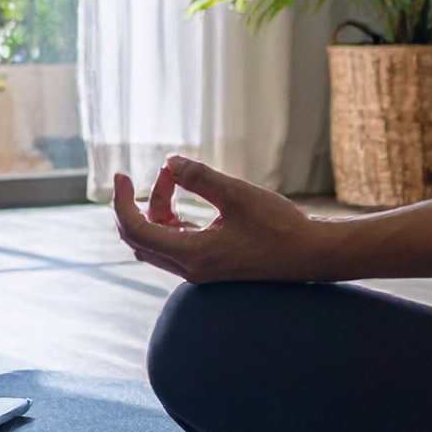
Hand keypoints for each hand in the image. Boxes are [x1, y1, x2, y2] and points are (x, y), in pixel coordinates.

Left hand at [110, 155, 322, 283]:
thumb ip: (199, 177)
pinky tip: (184, 197)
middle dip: (136, 203)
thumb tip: (168, 162)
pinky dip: (169, 218)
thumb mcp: (237, 194)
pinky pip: (173, 242)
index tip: (121, 175)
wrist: (309, 253)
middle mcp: (190, 268)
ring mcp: (198, 268)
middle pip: (139, 239)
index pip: (136, 231)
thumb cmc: (279, 226)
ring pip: (155, 241)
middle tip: (152, 174)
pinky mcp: (209, 263)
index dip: (121, 202)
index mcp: (192, 254)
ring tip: (174, 178)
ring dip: (155, 209)